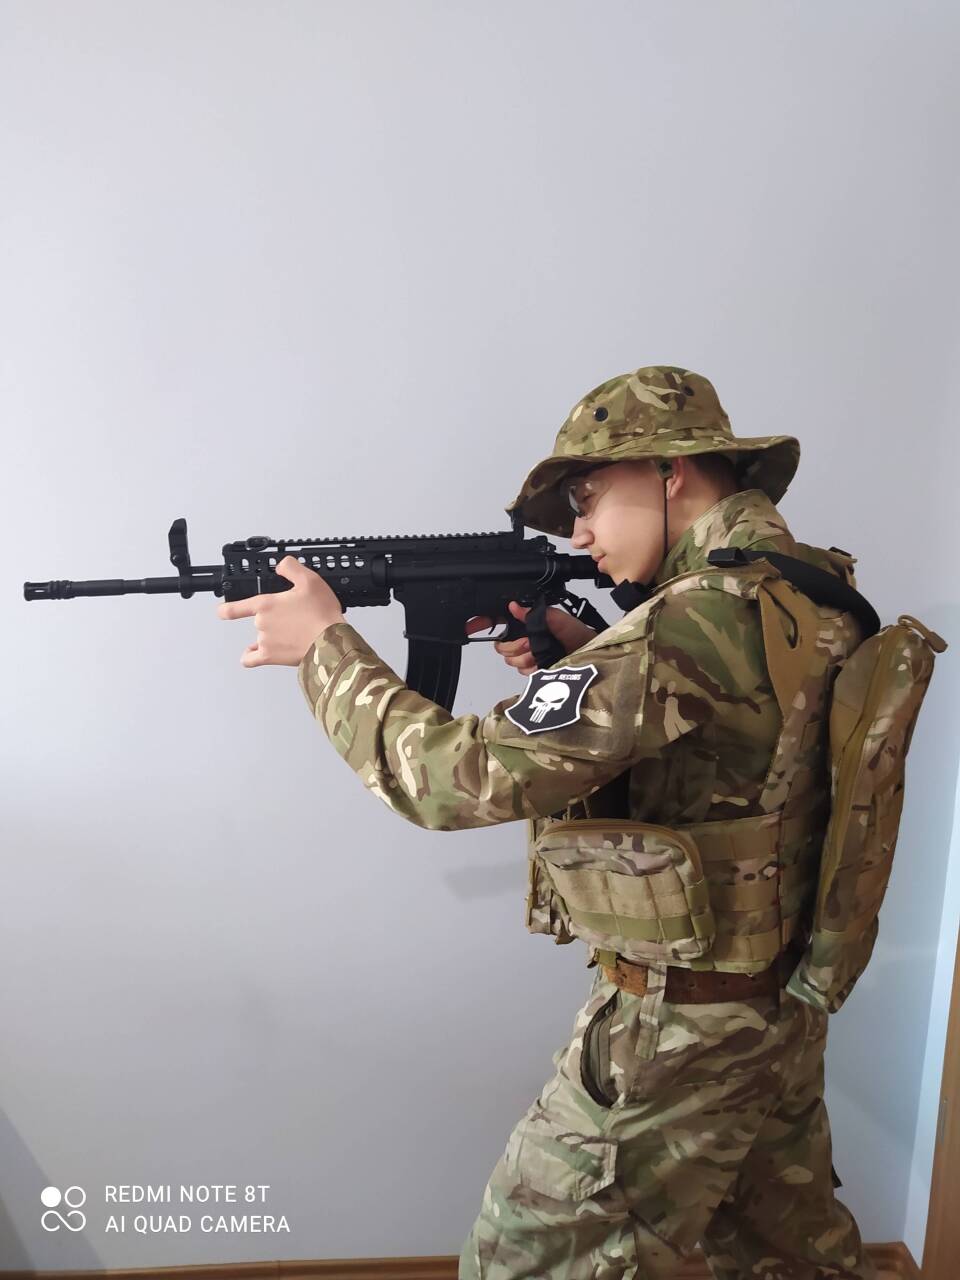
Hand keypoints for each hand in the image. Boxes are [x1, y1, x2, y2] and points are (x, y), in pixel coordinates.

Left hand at [216, 556, 344, 666]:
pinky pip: (252, 659)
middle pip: (257, 620)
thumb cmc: (322, 614)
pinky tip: (258, 652)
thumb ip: (291, 568)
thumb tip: (281, 565)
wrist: (330, 643)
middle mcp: (261, 623)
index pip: (235, 608)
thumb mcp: (310, 580)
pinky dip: (252, 656)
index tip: (221, 611)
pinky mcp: (271, 657)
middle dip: (272, 618)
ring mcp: (264, 641)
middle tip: (293, 617)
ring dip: (269, 635)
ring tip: (289, 634)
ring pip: (259, 637)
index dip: (226, 609)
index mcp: (266, 605)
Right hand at [465, 600, 596, 677]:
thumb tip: (515, 606)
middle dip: (515, 646)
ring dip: (527, 658)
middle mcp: (524, 638)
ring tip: (541, 653)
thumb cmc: (577, 633)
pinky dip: (533, 668)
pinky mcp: (533, 671)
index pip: (497, 622)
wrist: (591, 653)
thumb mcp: (557, 618)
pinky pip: (523, 672)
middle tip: (530, 644)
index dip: (481, 623)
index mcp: (526, 623)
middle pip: (501, 646)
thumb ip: (534, 614)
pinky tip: (544, 663)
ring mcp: (527, 656)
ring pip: (511, 661)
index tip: (471, 626)